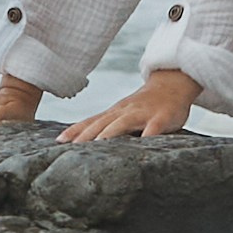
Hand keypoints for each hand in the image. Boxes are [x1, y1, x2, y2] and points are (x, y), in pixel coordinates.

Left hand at [60, 71, 201, 144]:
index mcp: (115, 112)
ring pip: (123, 123)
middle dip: (86, 135)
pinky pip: (154, 127)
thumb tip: (87, 143)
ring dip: (110, 133)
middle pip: (102, 123)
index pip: (91, 121)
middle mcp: (125, 111)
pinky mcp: (162, 118)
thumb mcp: (124, 113)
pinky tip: (143, 145)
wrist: (173, 83)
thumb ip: (109, 126)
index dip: (75, 131)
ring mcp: (143, 113)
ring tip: (98, 145)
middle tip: (72, 149)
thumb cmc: (145, 104)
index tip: (59, 141)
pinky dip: (148, 136)